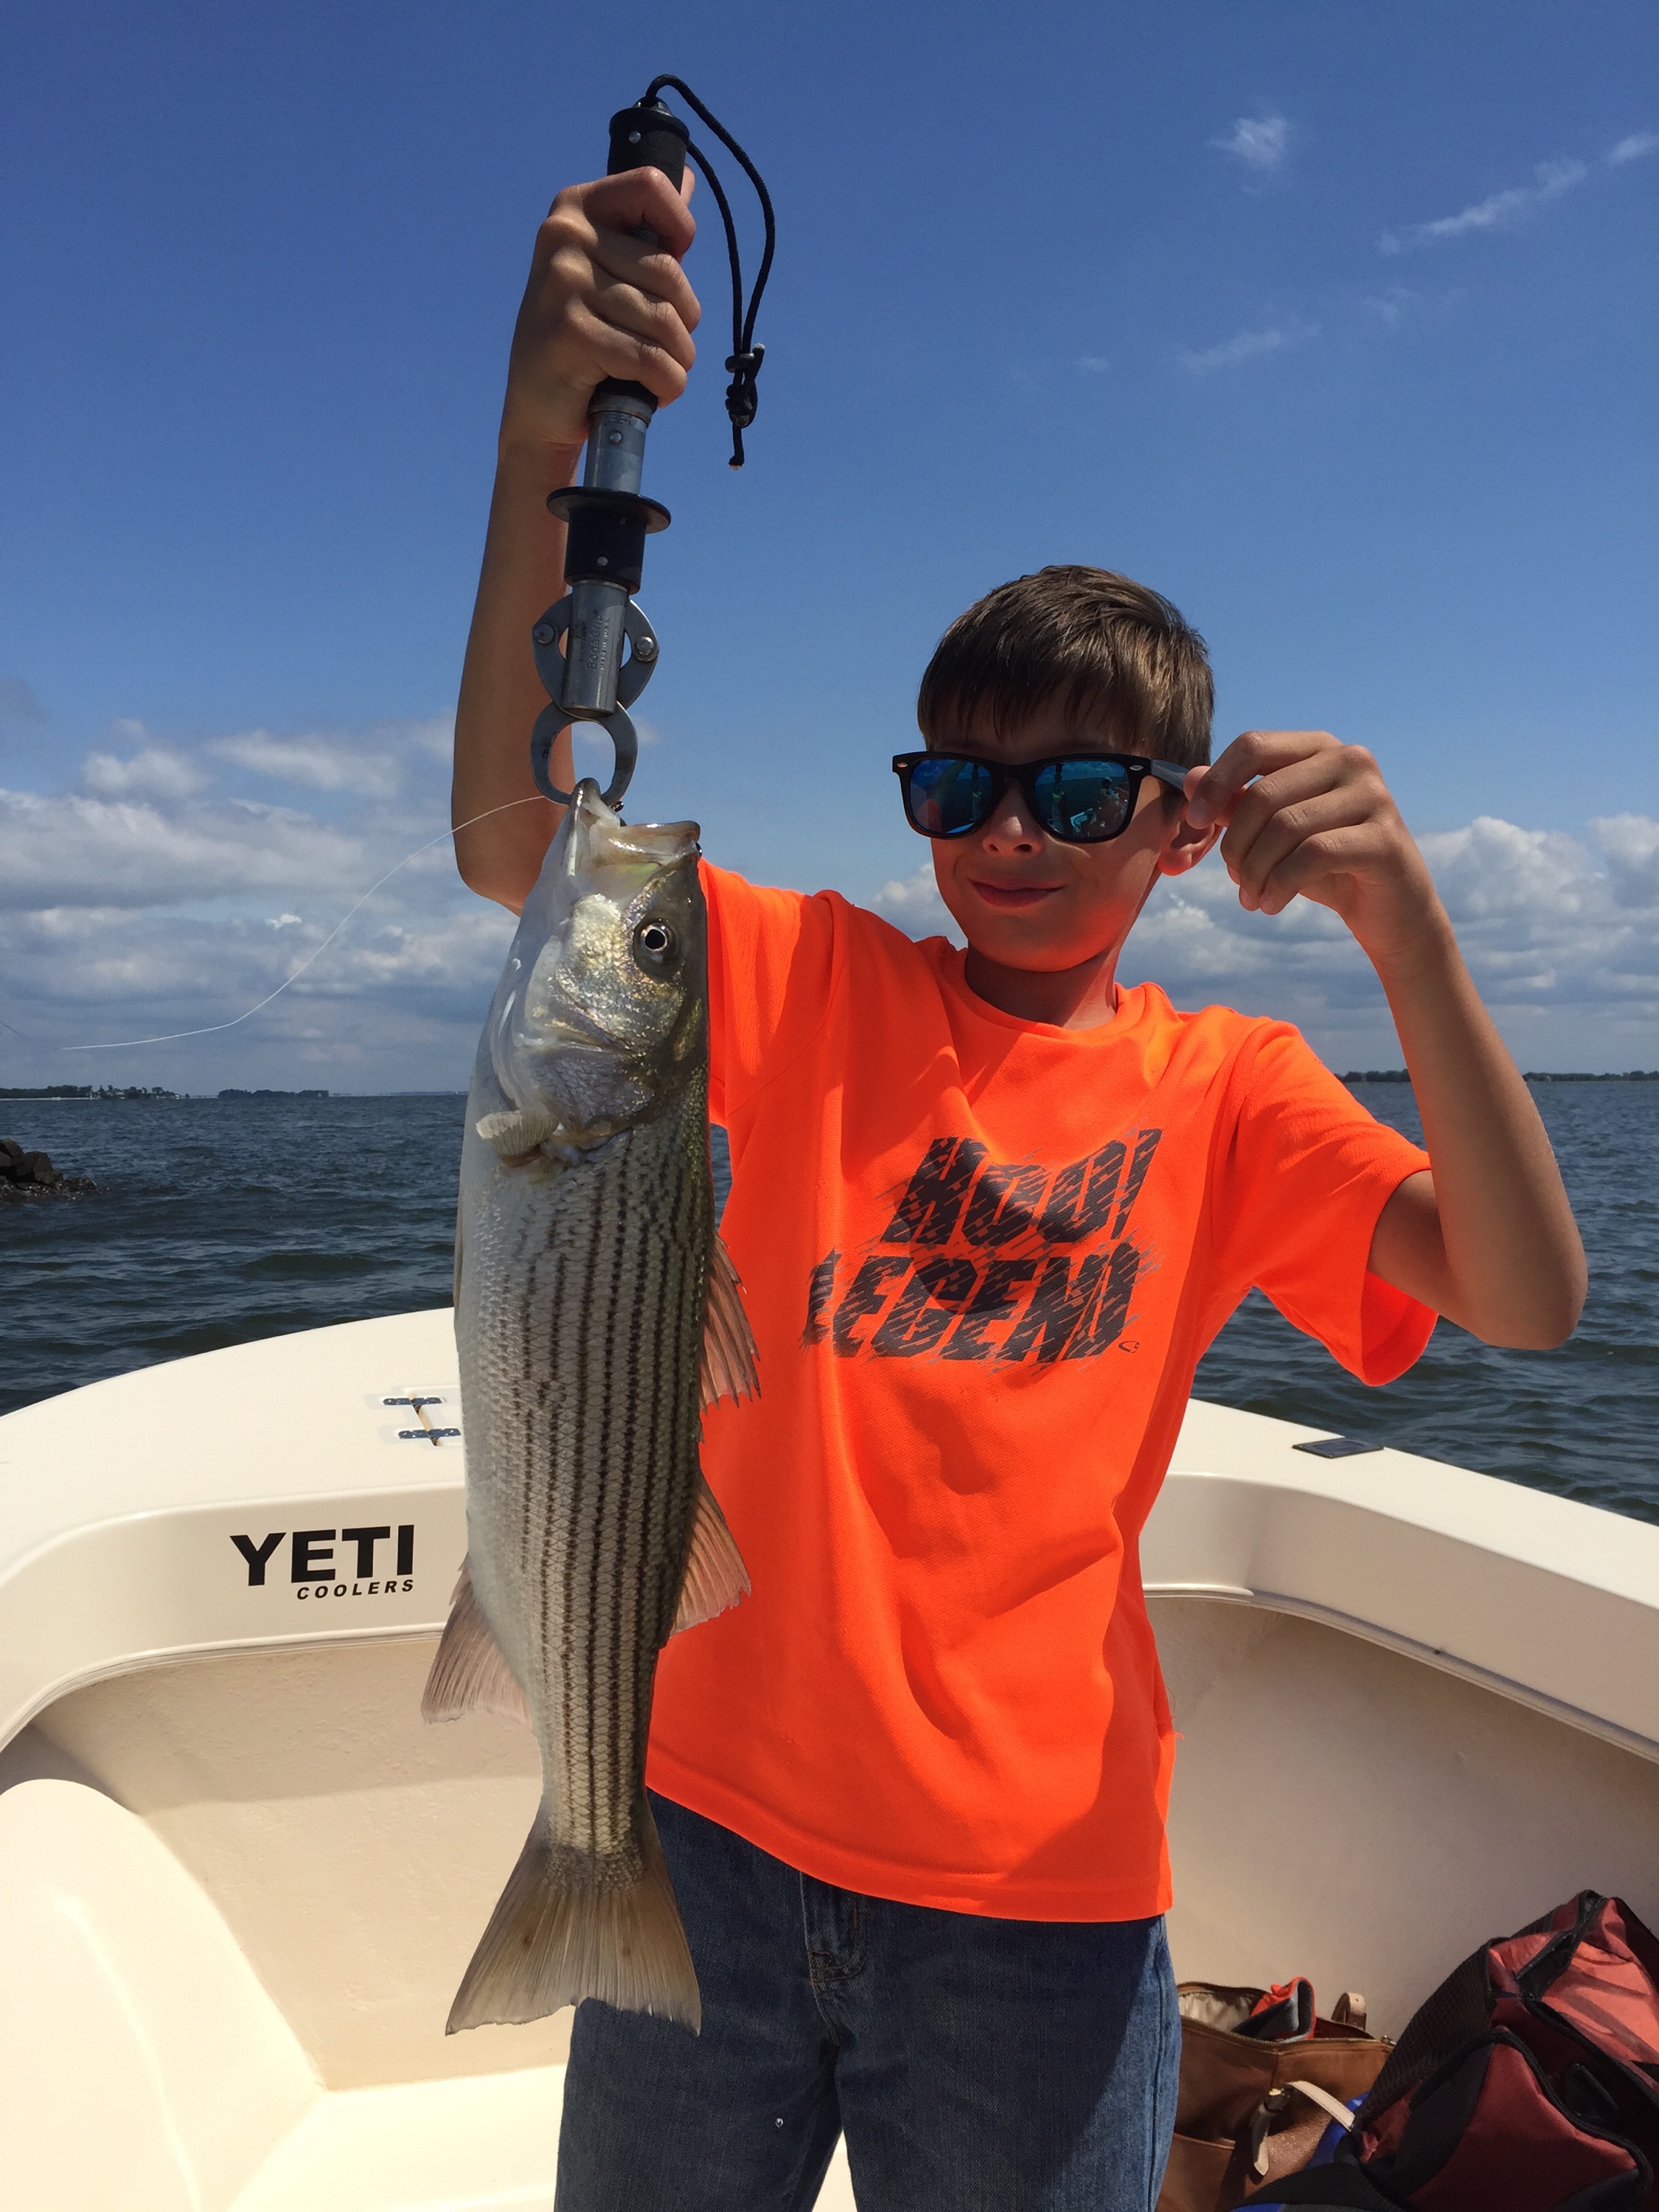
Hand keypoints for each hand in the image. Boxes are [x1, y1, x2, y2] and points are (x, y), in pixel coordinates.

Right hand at [498, 169, 700, 457]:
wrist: (537, 411)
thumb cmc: (582, 341)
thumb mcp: (610, 273)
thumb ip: (645, 227)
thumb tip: (685, 176)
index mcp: (575, 209)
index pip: (652, 187)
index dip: (680, 229)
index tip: (674, 262)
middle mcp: (564, 237)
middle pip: (669, 272)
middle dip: (683, 323)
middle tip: (663, 346)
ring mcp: (564, 284)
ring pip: (665, 321)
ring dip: (677, 360)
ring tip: (654, 372)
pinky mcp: (572, 333)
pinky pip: (652, 359)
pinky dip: (666, 386)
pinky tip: (649, 393)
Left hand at [1184, 729, 1445, 967]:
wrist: (1388, 909)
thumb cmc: (1325, 866)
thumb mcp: (1272, 833)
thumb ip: (1235, 803)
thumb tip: (1188, 778)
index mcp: (1320, 748)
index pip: (1254, 745)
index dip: (1216, 782)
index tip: (1195, 821)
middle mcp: (1352, 761)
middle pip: (1263, 794)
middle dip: (1236, 845)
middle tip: (1235, 880)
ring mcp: (1374, 797)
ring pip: (1284, 828)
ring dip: (1255, 872)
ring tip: (1252, 898)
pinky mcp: (1384, 838)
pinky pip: (1311, 856)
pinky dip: (1279, 886)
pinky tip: (1271, 905)